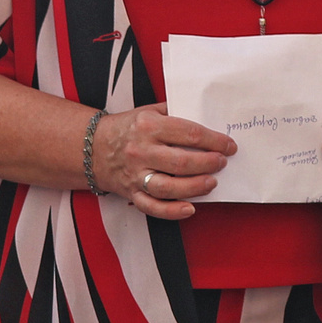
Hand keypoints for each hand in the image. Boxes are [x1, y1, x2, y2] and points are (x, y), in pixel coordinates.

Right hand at [91, 105, 235, 220]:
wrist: (92, 148)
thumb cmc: (127, 128)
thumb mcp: (148, 111)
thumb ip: (174, 113)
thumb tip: (207, 121)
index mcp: (148, 126)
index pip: (188, 134)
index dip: (213, 141)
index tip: (228, 145)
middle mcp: (141, 151)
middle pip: (181, 162)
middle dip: (208, 164)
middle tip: (221, 163)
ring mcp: (135, 175)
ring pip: (168, 186)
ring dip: (194, 187)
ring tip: (211, 183)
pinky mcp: (131, 193)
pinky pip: (152, 207)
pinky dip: (172, 211)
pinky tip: (190, 208)